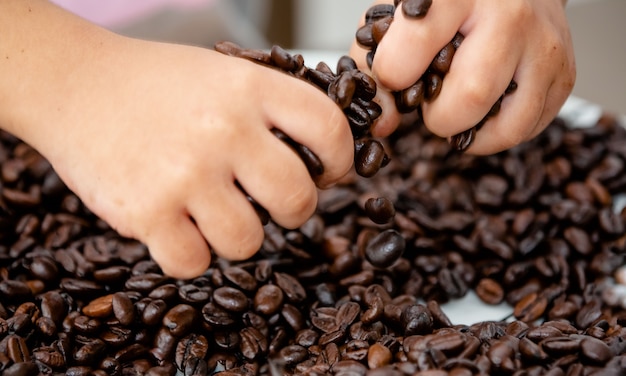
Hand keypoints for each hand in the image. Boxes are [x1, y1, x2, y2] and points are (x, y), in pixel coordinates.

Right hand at [2, 10, 352, 278]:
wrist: (75, 85)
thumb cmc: (155, 83)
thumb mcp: (222, 74)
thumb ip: (271, 111)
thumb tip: (321, 158)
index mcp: (251, 88)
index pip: (330, 129)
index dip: (340, 159)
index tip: (328, 172)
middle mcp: (224, 131)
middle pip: (298, 199)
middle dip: (294, 210)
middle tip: (274, 203)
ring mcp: (185, 174)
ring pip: (248, 241)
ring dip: (238, 235)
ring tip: (213, 210)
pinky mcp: (146, 214)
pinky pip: (195, 263)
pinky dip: (191, 253)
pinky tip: (178, 226)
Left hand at [351, 0, 575, 154]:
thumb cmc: (451, 1)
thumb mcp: (401, 11)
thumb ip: (375, 60)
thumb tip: (383, 121)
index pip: (414, 46)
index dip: (393, 75)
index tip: (395, 75)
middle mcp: (508, 17)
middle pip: (470, 96)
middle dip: (439, 117)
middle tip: (433, 101)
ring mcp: (543, 46)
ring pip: (507, 126)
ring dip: (472, 133)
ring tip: (460, 109)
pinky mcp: (564, 74)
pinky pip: (528, 128)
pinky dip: (499, 131)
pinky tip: (487, 108)